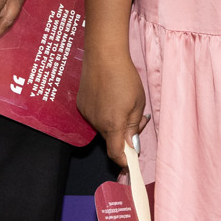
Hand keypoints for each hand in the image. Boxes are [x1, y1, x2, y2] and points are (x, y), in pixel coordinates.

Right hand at [78, 51, 149, 169]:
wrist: (103, 56)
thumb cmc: (125, 77)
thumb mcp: (137, 103)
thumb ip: (133, 126)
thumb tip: (132, 145)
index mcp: (112, 125)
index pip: (116, 153)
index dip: (123, 162)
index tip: (131, 165)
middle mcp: (96, 123)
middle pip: (111, 139)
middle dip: (125, 135)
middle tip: (139, 120)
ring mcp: (87, 113)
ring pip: (103, 126)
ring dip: (115, 122)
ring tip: (124, 102)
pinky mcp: (81, 104)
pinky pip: (95, 115)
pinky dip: (105, 112)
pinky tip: (111, 96)